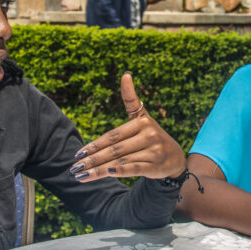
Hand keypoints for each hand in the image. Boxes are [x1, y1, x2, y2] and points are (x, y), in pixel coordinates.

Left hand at [71, 72, 186, 181]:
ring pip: (120, 161)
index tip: (79, 152)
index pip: (113, 135)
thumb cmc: (152, 136)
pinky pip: (133, 169)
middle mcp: (149, 135)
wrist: (175, 157)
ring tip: (82, 175)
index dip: (95, 144)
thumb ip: (131, 100)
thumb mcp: (143, 117)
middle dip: (93, 159)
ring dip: (99, 170)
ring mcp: (153, 151)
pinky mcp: (155, 166)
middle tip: (75, 167)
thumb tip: (125, 75)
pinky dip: (119, 171)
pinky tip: (105, 174)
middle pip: (114, 149)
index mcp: (143, 122)